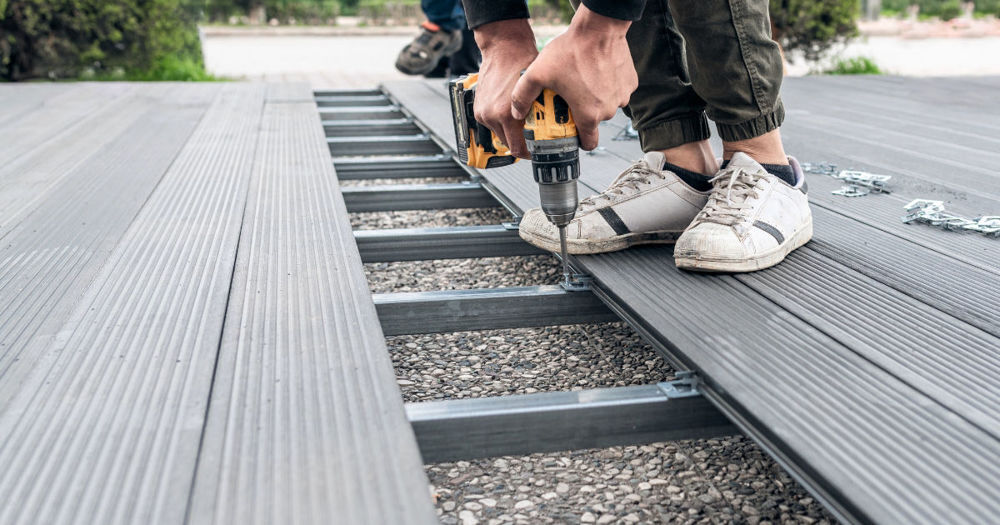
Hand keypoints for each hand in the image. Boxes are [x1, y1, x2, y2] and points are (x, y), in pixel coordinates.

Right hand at [471, 19, 537, 158]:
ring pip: (500, 134)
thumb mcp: (539, 91)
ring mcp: (483, 113)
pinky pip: (492, 124)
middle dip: (522, 142)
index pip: (518, 149)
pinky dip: (502, 123)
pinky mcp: (478, 109)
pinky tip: (512, 113)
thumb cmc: (522, 62)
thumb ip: (541, 114)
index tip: (537, 152)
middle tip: (535, 137)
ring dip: (511, 132)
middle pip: (508, 144)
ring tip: (524, 123)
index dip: (530, 153)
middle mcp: (491, 116)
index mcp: (506, 115)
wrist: (503, 47)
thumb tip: (553, 130)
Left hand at [510, 5, 636, 150]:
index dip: (579, 141)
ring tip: (583, 81)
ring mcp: (622, 96)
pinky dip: (608, 85)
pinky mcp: (630, 82)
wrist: (599, 27)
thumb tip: (516, 113)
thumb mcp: (537, 73)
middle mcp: (608, 110)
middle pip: (595, 121)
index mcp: (589, 115)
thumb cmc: (571, 51)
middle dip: (584, 112)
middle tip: (571, 97)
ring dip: (597, 98)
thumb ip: (522, 96)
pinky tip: (597, 72)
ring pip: (607, 105)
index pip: (588, 144)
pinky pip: (617, 90)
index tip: (572, 133)